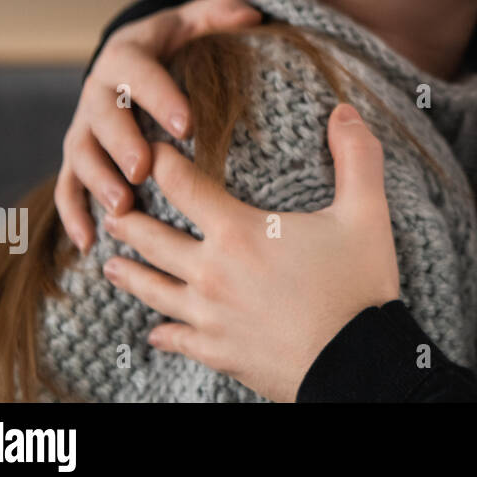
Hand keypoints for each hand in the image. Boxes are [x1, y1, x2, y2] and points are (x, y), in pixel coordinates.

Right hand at [55, 0, 260, 251]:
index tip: (187, 125)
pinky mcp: (79, 157)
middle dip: (122, 145)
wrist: (136, 57)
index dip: (159, 98)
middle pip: (102, 118)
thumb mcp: (196, 20)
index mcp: (125, 56)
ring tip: (123, 209)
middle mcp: (98, 92)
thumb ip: (219, 13)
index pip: (138, 74)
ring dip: (97, 183)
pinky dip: (74, 215)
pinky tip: (90, 243)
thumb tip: (249, 11)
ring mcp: (84, 127)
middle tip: (144, 170)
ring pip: (80, 156)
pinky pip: (68, 187)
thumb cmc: (177, 41)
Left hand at [100, 104, 399, 402]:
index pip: (183, 186)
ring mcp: (210, 316)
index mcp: (239, 232)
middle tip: (112, 208)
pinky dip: (162, 333)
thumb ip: (356, 157)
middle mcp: (212, 272)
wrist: (355, 365)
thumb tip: (345, 111)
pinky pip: (177, 339)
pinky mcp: (218, 352)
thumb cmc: (359, 287)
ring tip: (111, 264)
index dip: (162, 163)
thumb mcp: (366, 214)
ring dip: (130, 273)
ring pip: (154, 289)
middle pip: (153, 239)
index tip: (151, 151)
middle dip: (128, 219)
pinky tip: (154, 333)